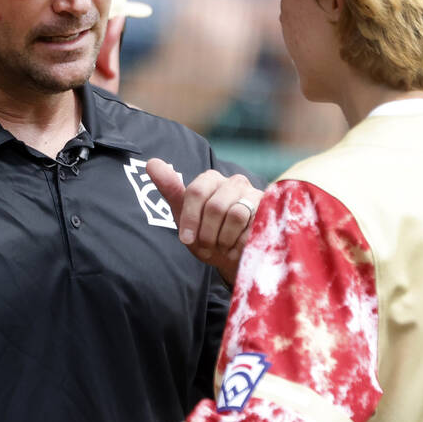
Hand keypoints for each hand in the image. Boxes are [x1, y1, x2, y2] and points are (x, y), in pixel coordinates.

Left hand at [147, 158, 261, 283]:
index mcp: (211, 180)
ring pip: (235, 214)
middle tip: (207, 246)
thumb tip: (151, 162)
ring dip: (224, 239)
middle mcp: (234, 182)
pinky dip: (241, 243)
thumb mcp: (184, 216)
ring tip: (223, 246)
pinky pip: (253, 226)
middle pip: (215, 206)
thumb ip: (170, 189)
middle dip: (207, 234)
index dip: (190, 218)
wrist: (233, 259)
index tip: (186, 239)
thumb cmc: (206, 235)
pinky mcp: (270, 211)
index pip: (196, 191)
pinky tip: (238, 247)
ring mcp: (254, 194)